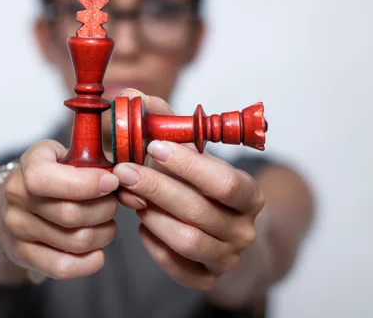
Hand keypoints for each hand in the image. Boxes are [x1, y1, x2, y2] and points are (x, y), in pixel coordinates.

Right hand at [0, 140, 119, 279]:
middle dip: (105, 210)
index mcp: (29, 164)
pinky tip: (97, 251)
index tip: (112, 182)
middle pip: (71, 214)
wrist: (21, 198)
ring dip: (103, 233)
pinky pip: (62, 267)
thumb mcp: (70, 155)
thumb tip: (127, 178)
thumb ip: (96, 162)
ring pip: (74, 241)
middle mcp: (17, 196)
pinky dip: (88, 262)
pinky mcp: (23, 254)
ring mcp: (17, 227)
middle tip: (113, 203)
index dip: (85, 183)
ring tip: (105, 223)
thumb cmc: (57, 173)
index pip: (46, 178)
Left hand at [114, 90, 264, 289]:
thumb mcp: (190, 152)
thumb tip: (130, 96)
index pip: (224, 181)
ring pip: (187, 241)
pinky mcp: (209, 278)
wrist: (224, 231)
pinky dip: (157, 248)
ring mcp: (228, 257)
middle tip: (123, 171)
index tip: (153, 146)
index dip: (188, 165)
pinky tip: (142, 227)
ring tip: (130, 196)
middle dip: (157, 188)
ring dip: (153, 215)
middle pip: (200, 211)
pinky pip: (181, 268)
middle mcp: (245, 229)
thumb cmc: (202, 184)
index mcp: (249, 194)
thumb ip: (163, 122)